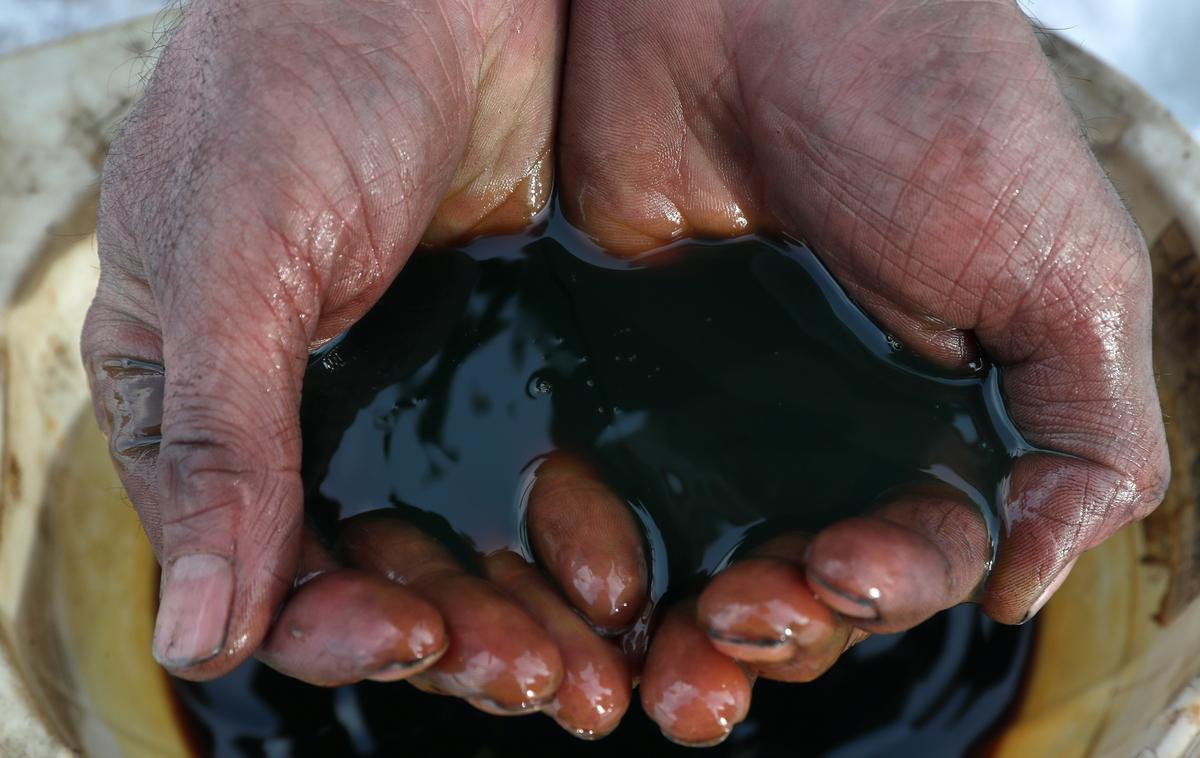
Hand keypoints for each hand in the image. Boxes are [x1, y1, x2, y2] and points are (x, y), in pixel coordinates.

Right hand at [82, 0, 564, 682]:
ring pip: (453, 546)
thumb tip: (191, 636)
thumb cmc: (301, 82)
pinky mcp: (498, 358)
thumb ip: (222, 440)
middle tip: (540, 677)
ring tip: (587, 664)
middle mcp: (298, 416)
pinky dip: (563, 538)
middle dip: (448, 638)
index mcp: (200, 401)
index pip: (251, 565)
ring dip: (515, 615)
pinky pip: (526, 479)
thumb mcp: (240, 255)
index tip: (418, 638)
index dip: (330, 625)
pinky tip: (615, 576)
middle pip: (366, 577)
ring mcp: (404, 388)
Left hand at [555, 0, 1168, 742]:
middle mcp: (828, 425)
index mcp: (938, 418)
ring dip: (685, 623)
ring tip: (659, 644)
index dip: (882, 592)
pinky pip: (599, 486)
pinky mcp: (619, 366)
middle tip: (729, 630)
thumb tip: (1024, 586)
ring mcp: (717, 402)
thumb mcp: (1064, 273)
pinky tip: (587, 577)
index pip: (915, 556)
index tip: (837, 576)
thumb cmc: (933, 109)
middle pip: (798, 582)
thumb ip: (1087, 435)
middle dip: (774, 629)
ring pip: (697, 555)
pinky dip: (594, 549)